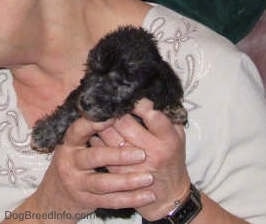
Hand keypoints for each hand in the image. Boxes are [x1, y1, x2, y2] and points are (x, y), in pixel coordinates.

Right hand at [30, 117, 154, 222]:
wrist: (55, 195)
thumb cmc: (75, 160)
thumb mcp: (77, 143)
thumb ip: (94, 130)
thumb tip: (121, 110)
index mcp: (69, 142)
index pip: (79, 130)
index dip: (95, 123)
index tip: (116, 117)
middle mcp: (70, 162)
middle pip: (94, 157)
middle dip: (119, 156)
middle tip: (142, 154)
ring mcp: (76, 183)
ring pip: (103, 183)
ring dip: (127, 181)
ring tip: (149, 177)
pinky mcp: (86, 201)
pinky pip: (111, 201)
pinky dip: (130, 199)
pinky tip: (148, 195)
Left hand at [93, 98, 189, 220]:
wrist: (168, 195)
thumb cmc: (173, 161)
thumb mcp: (179, 137)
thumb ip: (167, 118)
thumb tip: (151, 98)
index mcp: (167, 140)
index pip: (152, 115)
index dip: (139, 103)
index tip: (133, 97)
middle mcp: (150, 151)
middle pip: (124, 122)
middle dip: (116, 109)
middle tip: (112, 103)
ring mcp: (132, 163)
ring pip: (108, 134)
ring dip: (102, 121)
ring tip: (101, 114)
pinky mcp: (118, 172)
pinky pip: (100, 148)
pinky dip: (96, 137)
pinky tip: (97, 131)